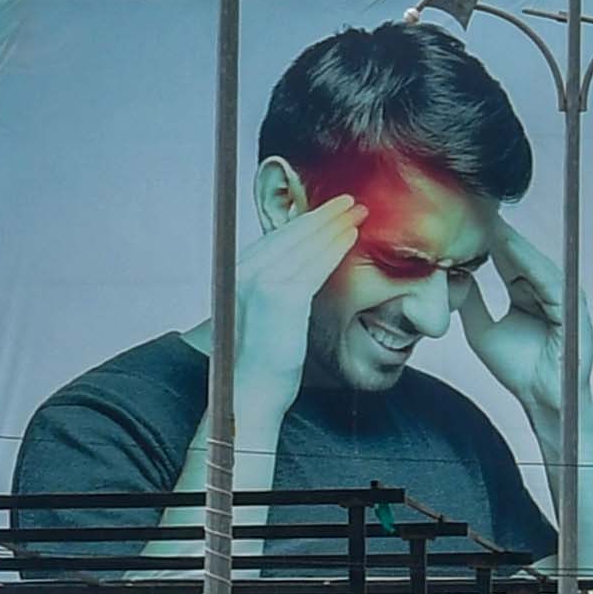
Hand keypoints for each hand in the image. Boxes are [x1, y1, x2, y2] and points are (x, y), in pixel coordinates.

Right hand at [248, 180, 380, 381]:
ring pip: (306, 245)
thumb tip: (300, 270)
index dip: (304, 221)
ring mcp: (263, 283)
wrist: (250, 391)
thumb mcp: (261, 314)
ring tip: (356, 213)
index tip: (326, 211)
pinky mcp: (283, 297)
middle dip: (323, 215)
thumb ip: (274, 288)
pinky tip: (351, 237)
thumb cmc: (258, 360)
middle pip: (291, 234)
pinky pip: (316, 266)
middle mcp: (245, 272)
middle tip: (348, 202)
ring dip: (334, 225)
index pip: (276, 238)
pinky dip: (335, 248)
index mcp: (236, 274)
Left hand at [420, 222, 579, 424]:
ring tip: (490, 221)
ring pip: (534, 262)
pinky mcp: (573, 309)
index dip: (485, 241)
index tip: (462, 219)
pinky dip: (531, 263)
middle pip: (520, 255)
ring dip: (513, 242)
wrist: (543, 401)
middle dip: (498, 232)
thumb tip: (451, 277)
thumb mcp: (482, 331)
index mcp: (527, 293)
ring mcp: (562, 298)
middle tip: (474, 207)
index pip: (505, 259)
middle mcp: (546, 290)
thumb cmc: (518, 370)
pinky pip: (550, 280)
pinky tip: (511, 248)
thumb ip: (471, 303)